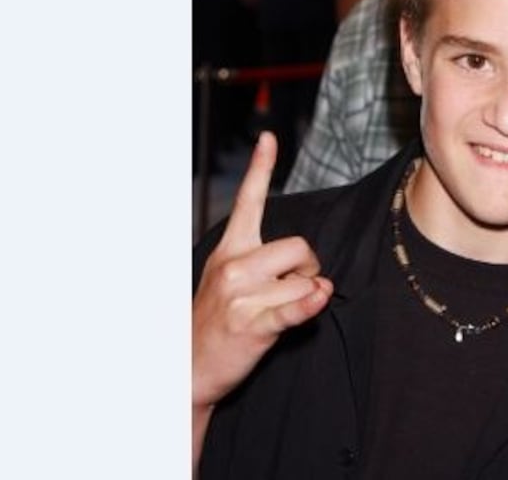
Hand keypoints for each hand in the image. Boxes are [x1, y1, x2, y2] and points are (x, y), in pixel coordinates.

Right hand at [192, 132, 332, 434]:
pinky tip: (317, 299)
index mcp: (230, 249)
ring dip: (307, 297)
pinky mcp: (253, 323)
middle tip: (295, 287)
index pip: (248, 201)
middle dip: (309, 267)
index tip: (269, 138)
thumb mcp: (232, 283)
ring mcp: (242, 294)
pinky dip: (310, 304)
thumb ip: (268, 267)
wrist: (189, 369)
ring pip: (305, 279)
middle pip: (300, 246)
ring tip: (281, 312)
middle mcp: (234, 265)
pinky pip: (295, 306)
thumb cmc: (218, 321)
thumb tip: (319, 277)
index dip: (260, 168)